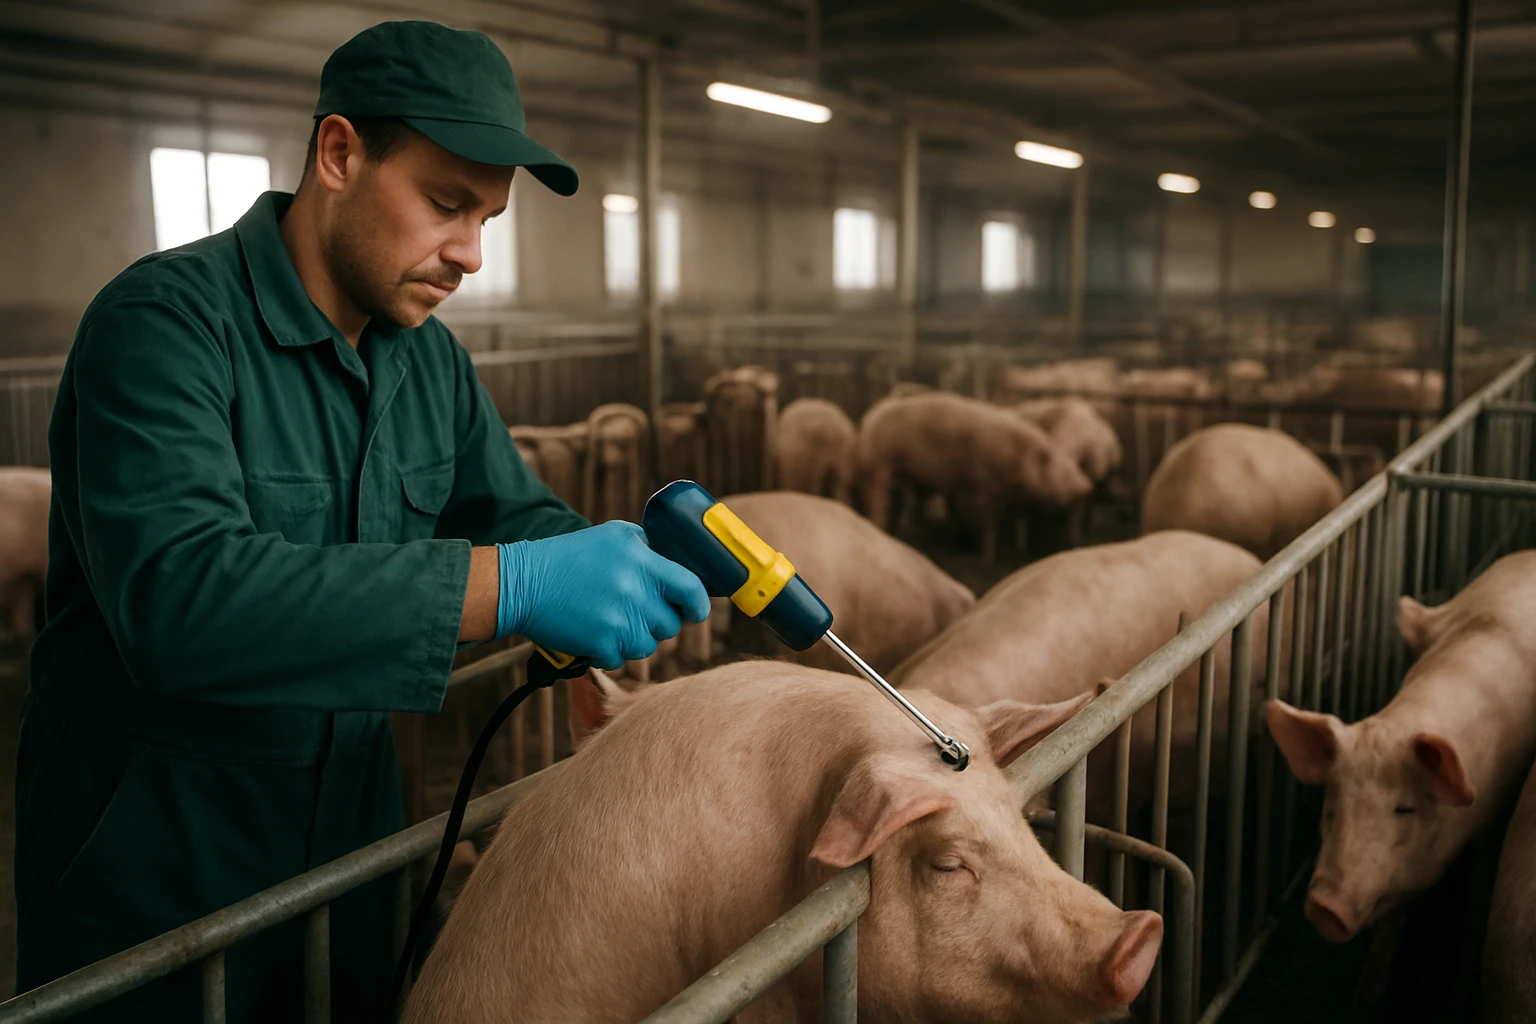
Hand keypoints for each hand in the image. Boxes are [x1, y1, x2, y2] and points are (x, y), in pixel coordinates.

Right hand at [496, 521, 710, 669]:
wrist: (523, 583)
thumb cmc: (570, 556)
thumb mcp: (614, 536)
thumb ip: (649, 548)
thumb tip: (679, 565)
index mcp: (642, 562)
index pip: (690, 589)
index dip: (698, 604)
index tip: (696, 610)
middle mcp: (635, 593)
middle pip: (671, 625)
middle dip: (658, 621)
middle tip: (638, 611)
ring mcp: (619, 622)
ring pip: (648, 646)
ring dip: (635, 638)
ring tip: (612, 619)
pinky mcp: (601, 645)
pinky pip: (622, 659)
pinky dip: (610, 651)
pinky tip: (594, 631)